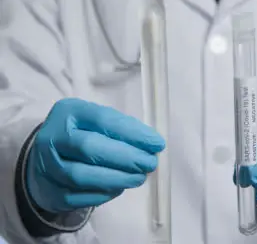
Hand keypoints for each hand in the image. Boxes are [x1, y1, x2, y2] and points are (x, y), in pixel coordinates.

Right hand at [26, 98, 164, 212]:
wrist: (47, 157)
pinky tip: (120, 187)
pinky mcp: (50, 191)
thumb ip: (122, 130)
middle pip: (90, 147)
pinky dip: (103, 193)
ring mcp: (47, 165)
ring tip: (139, 177)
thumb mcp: (97, 122)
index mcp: (69, 112)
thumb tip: (152, 145)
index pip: (103, 120)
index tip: (156, 143)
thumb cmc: (82, 134)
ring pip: (81, 175)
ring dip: (117, 178)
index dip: (133, 133)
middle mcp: (52, 137)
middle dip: (126, 157)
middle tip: (149, 163)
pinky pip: (78, 196)